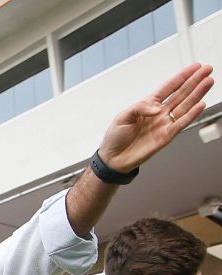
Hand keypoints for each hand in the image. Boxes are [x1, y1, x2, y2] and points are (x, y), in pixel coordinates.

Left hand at [99, 63, 213, 171]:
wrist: (113, 158)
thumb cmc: (115, 137)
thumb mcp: (122, 117)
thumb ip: (139, 108)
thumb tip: (156, 108)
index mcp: (148, 105)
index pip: (168, 87)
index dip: (181, 77)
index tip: (195, 67)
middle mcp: (159, 113)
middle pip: (181, 94)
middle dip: (194, 81)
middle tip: (207, 70)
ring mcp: (164, 124)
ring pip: (185, 106)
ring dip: (197, 94)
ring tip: (207, 82)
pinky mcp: (166, 137)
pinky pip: (181, 124)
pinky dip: (191, 115)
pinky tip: (201, 105)